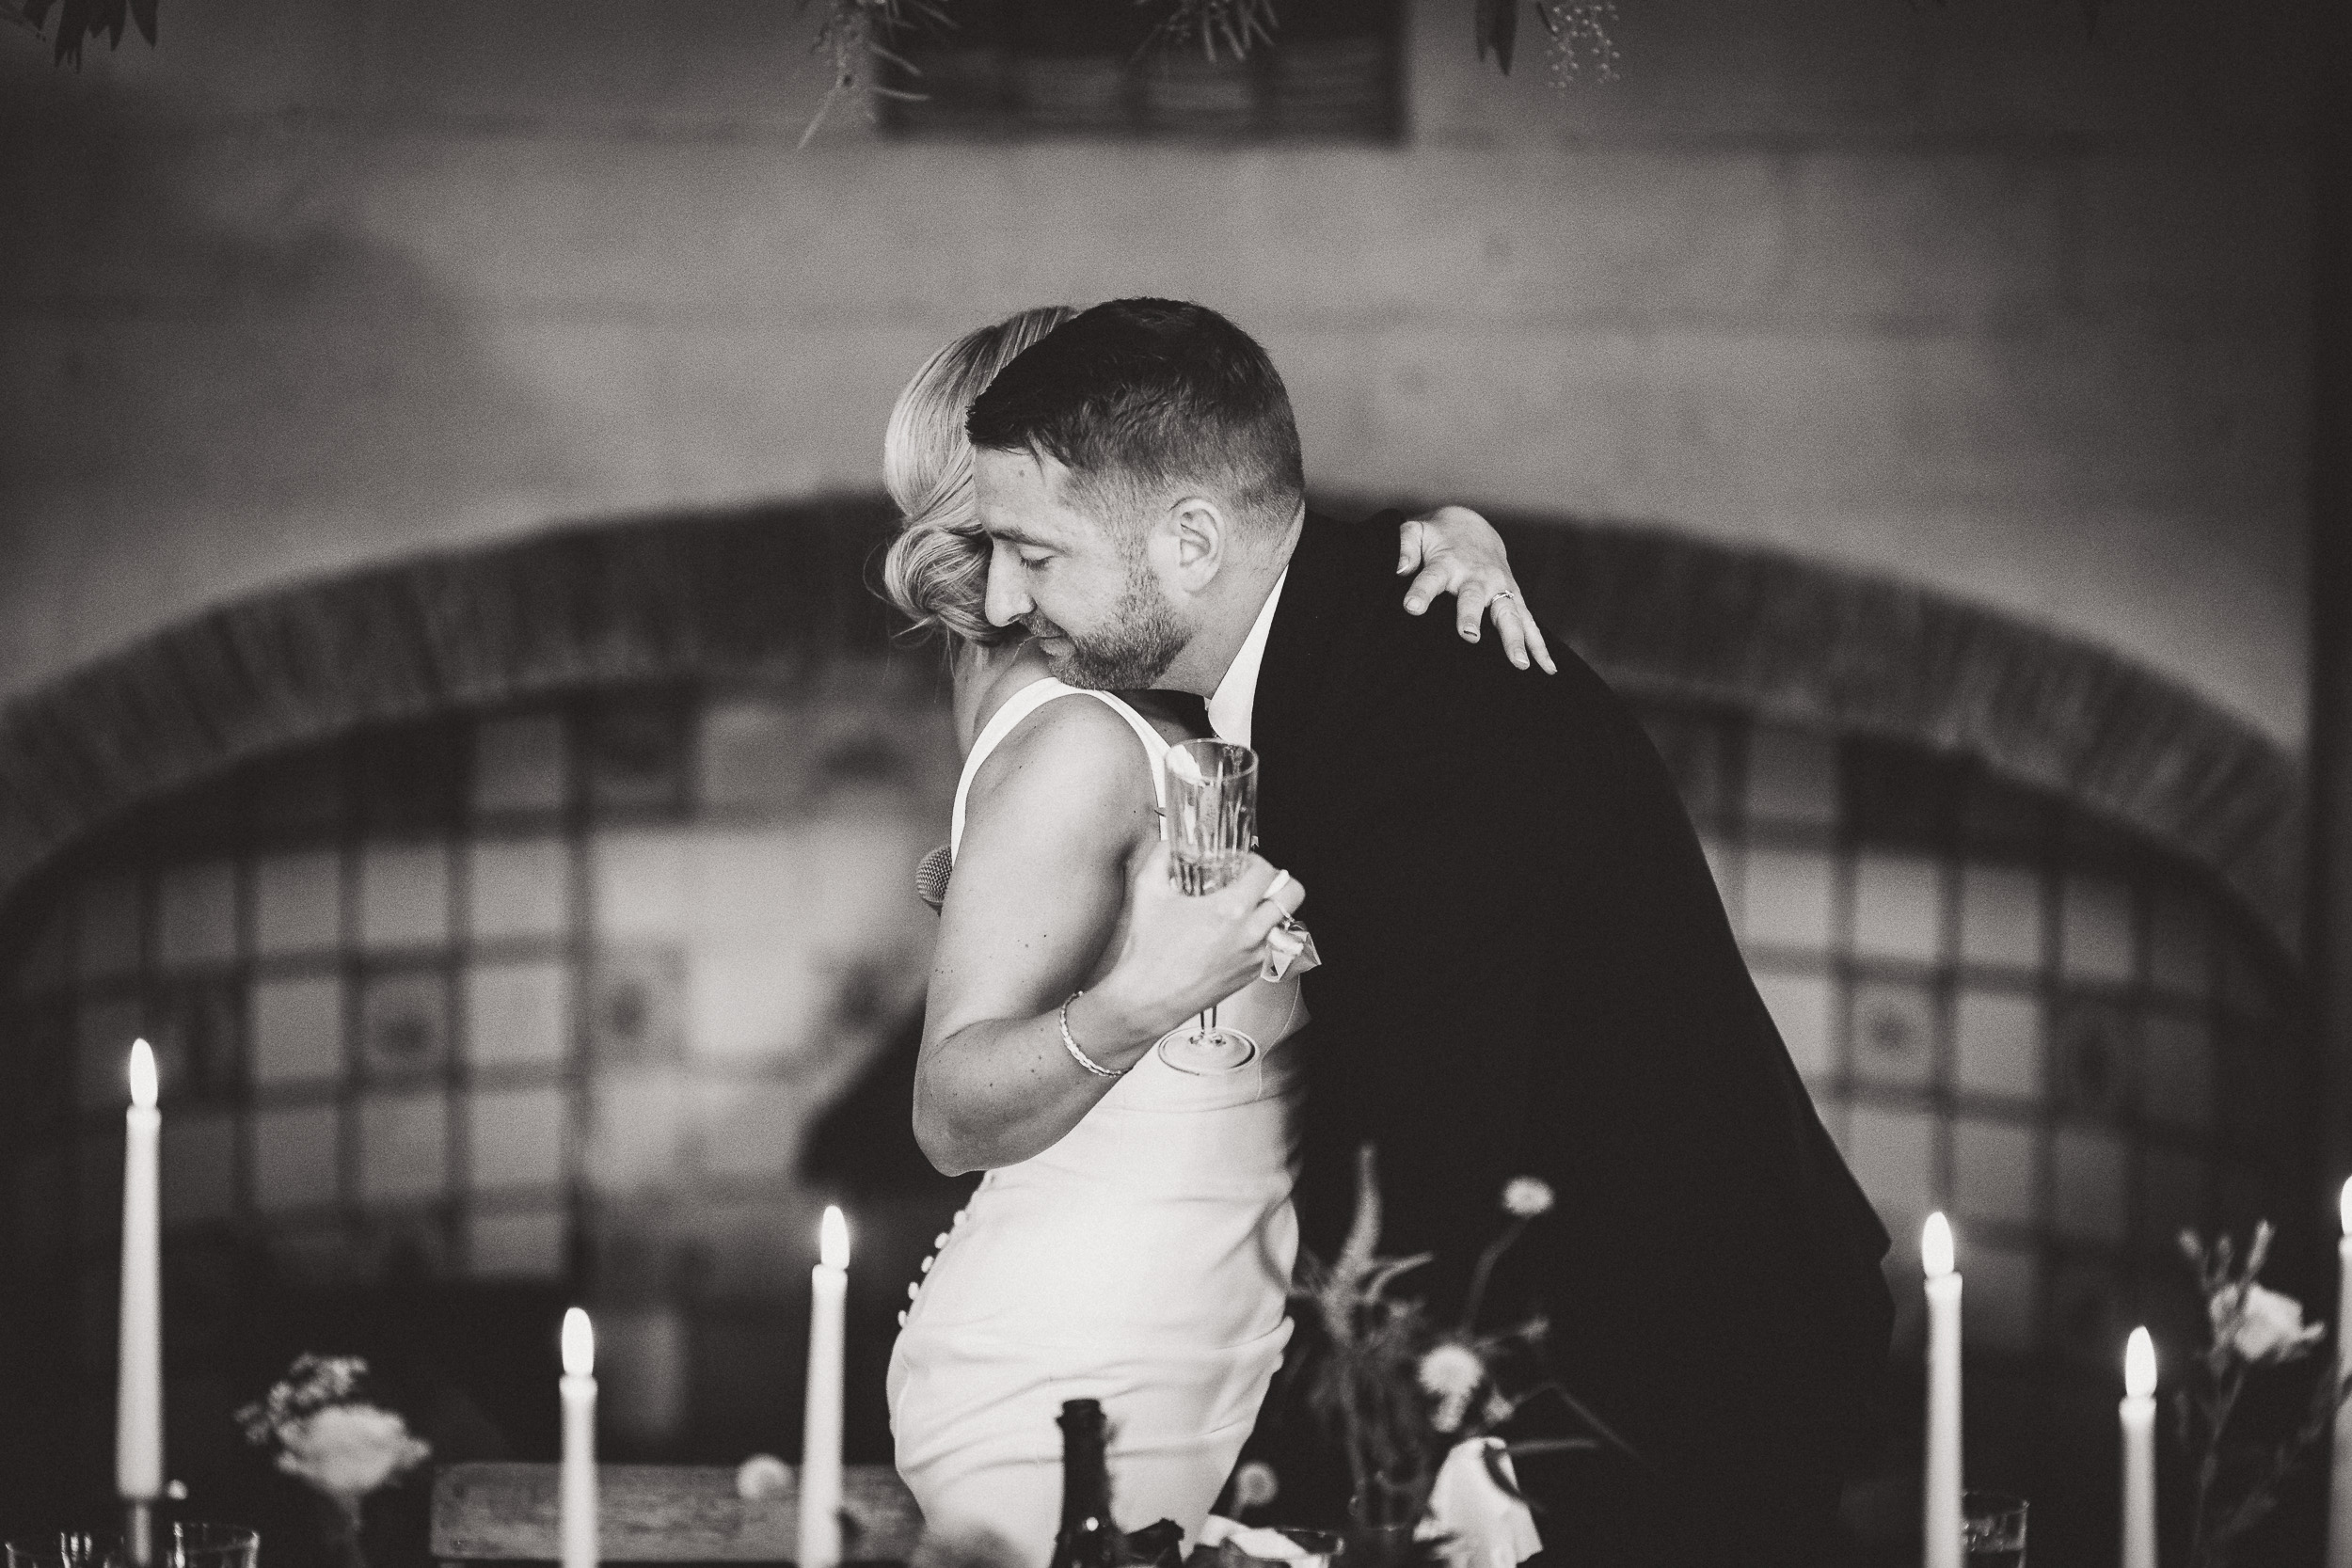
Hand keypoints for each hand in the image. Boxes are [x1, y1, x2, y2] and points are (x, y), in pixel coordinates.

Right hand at [1090, 843, 1306, 1041]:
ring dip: (1273, 910)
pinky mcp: (1252, 975)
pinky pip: (1273, 947)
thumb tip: (1172, 846)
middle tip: (1261, 882)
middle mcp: (1250, 934)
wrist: (1147, 998)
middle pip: (1293, 894)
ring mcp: (1255, 957)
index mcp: (1229, 910)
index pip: (1266, 871)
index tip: (1243, 863)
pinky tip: (1239, 933)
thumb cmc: (1148, 952)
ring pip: (1287, 923)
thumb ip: (1161, 857)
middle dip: (1279, 881)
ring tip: (1251, 908)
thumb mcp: (1148, 890)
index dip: (1255, 860)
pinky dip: (1264, 935)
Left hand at [1396, 505, 1556, 673]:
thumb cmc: (1437, 537)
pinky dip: (1539, 645)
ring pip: (1508, 614)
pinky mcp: (1514, 598)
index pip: (1430, 578)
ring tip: (1519, 663)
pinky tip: (1547, 669)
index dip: (1420, 592)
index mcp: (1447, 563)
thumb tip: (1399, 567)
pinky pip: (1529, 623)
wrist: (1471, 527)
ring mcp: (1499, 588)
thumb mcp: (1416, 532)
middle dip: (1471, 616)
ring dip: (1514, 638)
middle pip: (1473, 597)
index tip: (1411, 607)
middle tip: (1468, 635)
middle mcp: (1476, 577)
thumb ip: (1405, 545)